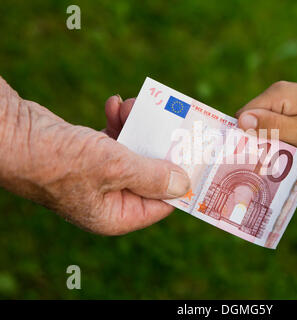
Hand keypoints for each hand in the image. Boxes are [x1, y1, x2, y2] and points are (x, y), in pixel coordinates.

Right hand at [0, 77, 189, 234]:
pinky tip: (116, 104)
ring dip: (137, 127)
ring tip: (135, 105)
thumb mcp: (115, 167)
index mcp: (116, 215)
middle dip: (158, 146)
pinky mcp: (88, 154)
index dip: (179, 181)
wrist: (9, 134)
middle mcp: (108, 199)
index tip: (195, 158)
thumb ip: (153, 176)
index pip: (161, 203)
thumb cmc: (57, 159)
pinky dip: (118, 123)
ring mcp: (97, 176)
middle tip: (172, 123)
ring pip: (133, 152)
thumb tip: (184, 186)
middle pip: (149, 174)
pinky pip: (114, 140)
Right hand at [236, 81, 296, 155]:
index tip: (246, 157)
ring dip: (265, 140)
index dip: (242, 135)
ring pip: (262, 122)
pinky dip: (276, 136)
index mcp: (278, 95)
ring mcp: (286, 100)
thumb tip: (239, 120)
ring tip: (272, 159)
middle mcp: (278, 93)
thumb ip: (271, 126)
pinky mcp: (293, 108)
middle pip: (251, 118)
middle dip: (253, 139)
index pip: (243, 115)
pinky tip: (283, 150)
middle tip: (260, 162)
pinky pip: (275, 122)